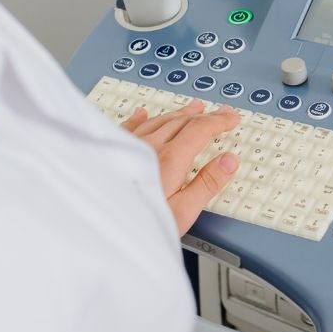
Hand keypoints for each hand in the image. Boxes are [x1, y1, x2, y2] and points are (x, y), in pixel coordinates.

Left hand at [121, 100, 240, 235]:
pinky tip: (142, 113)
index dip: (219, 122)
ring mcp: (128, 146)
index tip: (232, 119)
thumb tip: (229, 161)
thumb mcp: (182, 212)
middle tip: (220, 112)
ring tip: (193, 108)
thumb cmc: (138, 223)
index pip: (200, 130)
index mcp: (169, 159)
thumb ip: (207, 184)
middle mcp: (149, 147)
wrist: (100, 223)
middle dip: (204, 115)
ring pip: (158, 120)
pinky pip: (129, 126)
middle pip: (181, 121)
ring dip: (179, 113)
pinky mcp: (112, 151)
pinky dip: (141, 117)